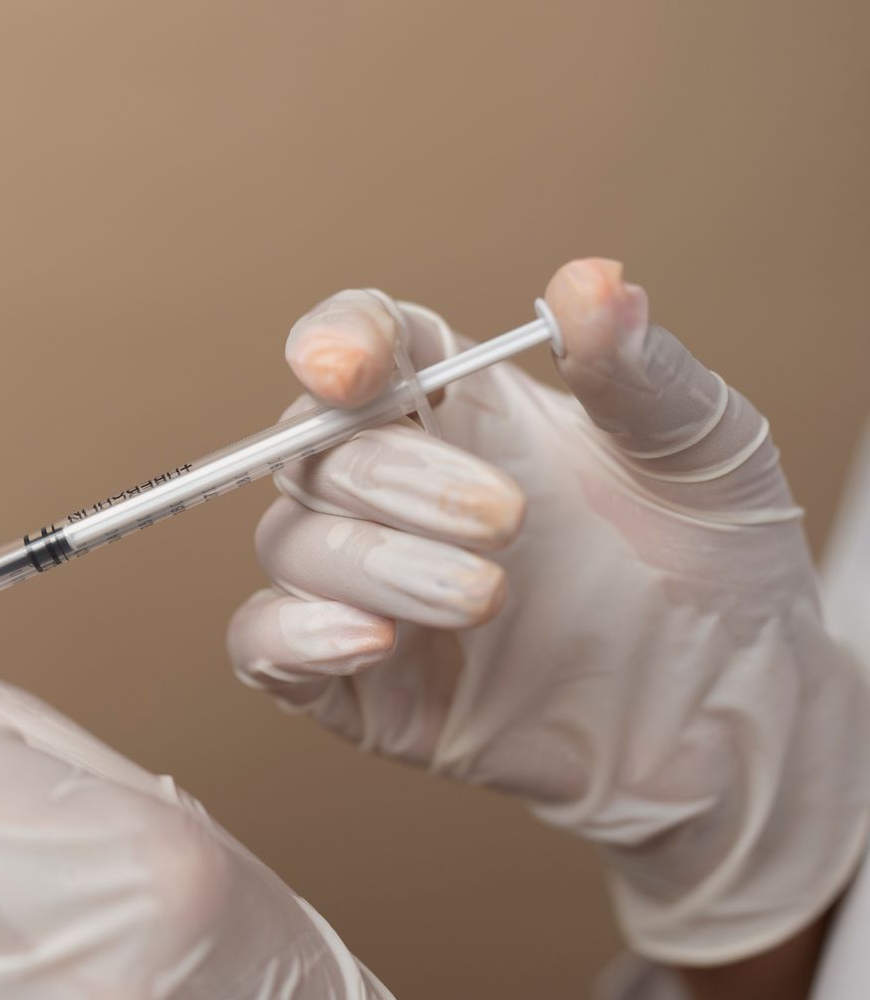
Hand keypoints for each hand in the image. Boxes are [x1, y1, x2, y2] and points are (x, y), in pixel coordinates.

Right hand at [228, 260, 869, 963]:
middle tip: (507, 520)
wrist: (736, 715)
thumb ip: (635, 370)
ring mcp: (370, 586)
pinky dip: (294, 636)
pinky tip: (368, 639)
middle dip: (394, 478)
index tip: (345, 367)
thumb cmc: (715, 565)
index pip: (367, 345)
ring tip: (484, 599)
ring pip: (289, 544)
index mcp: (464, 409)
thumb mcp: (699, 448)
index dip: (336, 341)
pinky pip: (263, 646)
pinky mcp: (356, 683)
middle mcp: (399, 490)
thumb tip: (592, 283)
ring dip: (370, 561)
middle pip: (313, 449)